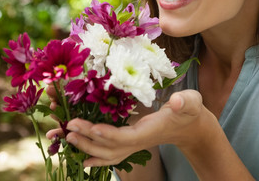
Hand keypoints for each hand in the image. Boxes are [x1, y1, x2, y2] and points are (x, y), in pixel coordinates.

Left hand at [45, 90, 206, 167]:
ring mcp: (134, 145)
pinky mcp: (131, 143)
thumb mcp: (191, 102)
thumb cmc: (189, 111)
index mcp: (150, 132)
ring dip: (87, 147)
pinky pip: (110, 153)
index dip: (107, 134)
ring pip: (107, 153)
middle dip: (89, 140)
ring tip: (68, 136)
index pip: (125, 137)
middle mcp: (139, 142)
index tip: (89, 127)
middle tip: (69, 128)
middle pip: (110, 148)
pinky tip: (82, 157)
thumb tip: (177, 101)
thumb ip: (185, 101)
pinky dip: (95, 156)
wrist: (190, 127)